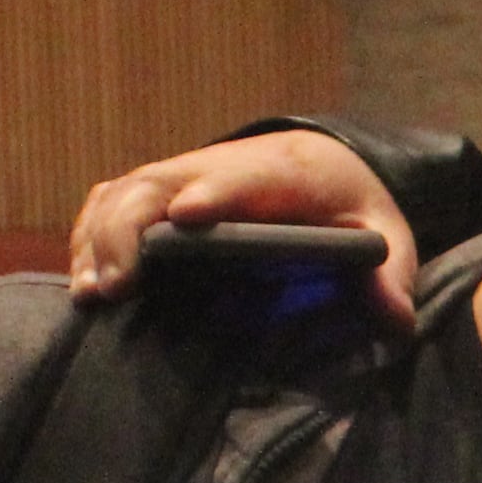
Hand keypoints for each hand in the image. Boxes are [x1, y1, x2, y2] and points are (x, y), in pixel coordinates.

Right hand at [66, 130, 420, 321]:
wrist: (323, 162)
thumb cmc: (352, 205)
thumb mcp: (385, 233)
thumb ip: (391, 274)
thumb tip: (396, 320)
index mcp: (282, 172)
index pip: (243, 177)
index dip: (214, 194)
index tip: (188, 217)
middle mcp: (219, 167)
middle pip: (160, 182)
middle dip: (131, 228)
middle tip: (119, 286)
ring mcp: (182, 176)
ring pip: (124, 191)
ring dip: (100, 237)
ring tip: (93, 293)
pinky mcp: (157, 193)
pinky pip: (109, 202)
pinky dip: (89, 236)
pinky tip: (84, 282)